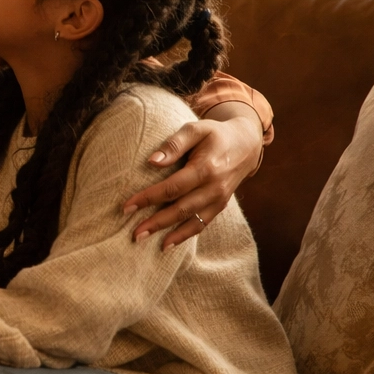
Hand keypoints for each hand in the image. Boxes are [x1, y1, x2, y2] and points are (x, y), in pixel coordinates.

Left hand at [124, 105, 264, 248]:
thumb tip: (152, 162)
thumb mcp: (196, 129)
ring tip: (144, 240)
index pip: (173, 187)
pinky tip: (167, 243)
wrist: (247, 143)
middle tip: (133, 233)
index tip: (127, 206)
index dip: (149, 198)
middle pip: (181, 208)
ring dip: (168, 234)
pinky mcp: (221, 205)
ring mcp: (220, 199)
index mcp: (206, 168)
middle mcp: (215, 187)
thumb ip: (174, 144)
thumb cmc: (215, 134)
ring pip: (191, 221)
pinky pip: (202, 224)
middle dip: (155, 222)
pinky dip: (185, 235)